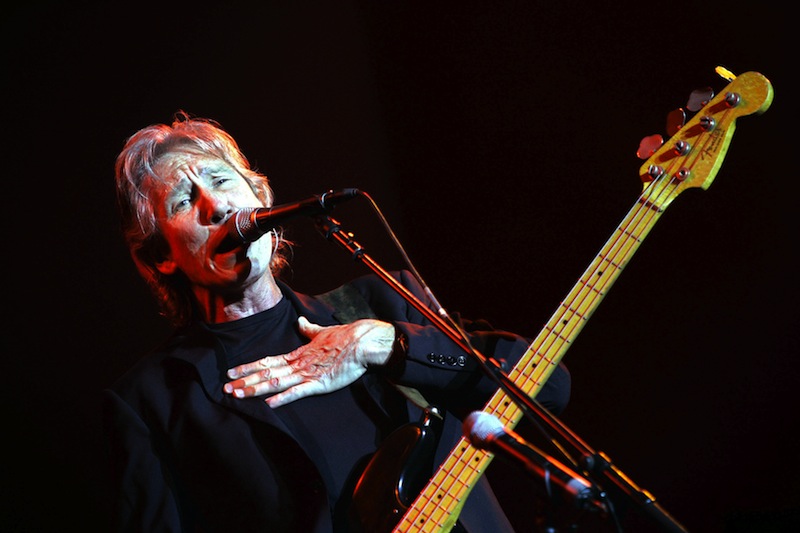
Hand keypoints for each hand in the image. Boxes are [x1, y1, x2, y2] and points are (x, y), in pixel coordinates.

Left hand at [223, 316, 395, 406]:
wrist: (362, 342)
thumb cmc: (345, 337)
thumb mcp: (323, 331)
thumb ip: (309, 329)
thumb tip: (300, 321)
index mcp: (298, 353)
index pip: (267, 361)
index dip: (247, 367)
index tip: (231, 371)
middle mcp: (298, 364)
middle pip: (265, 373)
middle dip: (244, 381)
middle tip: (225, 388)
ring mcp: (307, 374)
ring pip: (276, 382)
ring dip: (255, 389)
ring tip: (237, 395)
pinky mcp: (319, 384)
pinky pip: (298, 392)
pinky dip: (283, 398)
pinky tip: (269, 404)